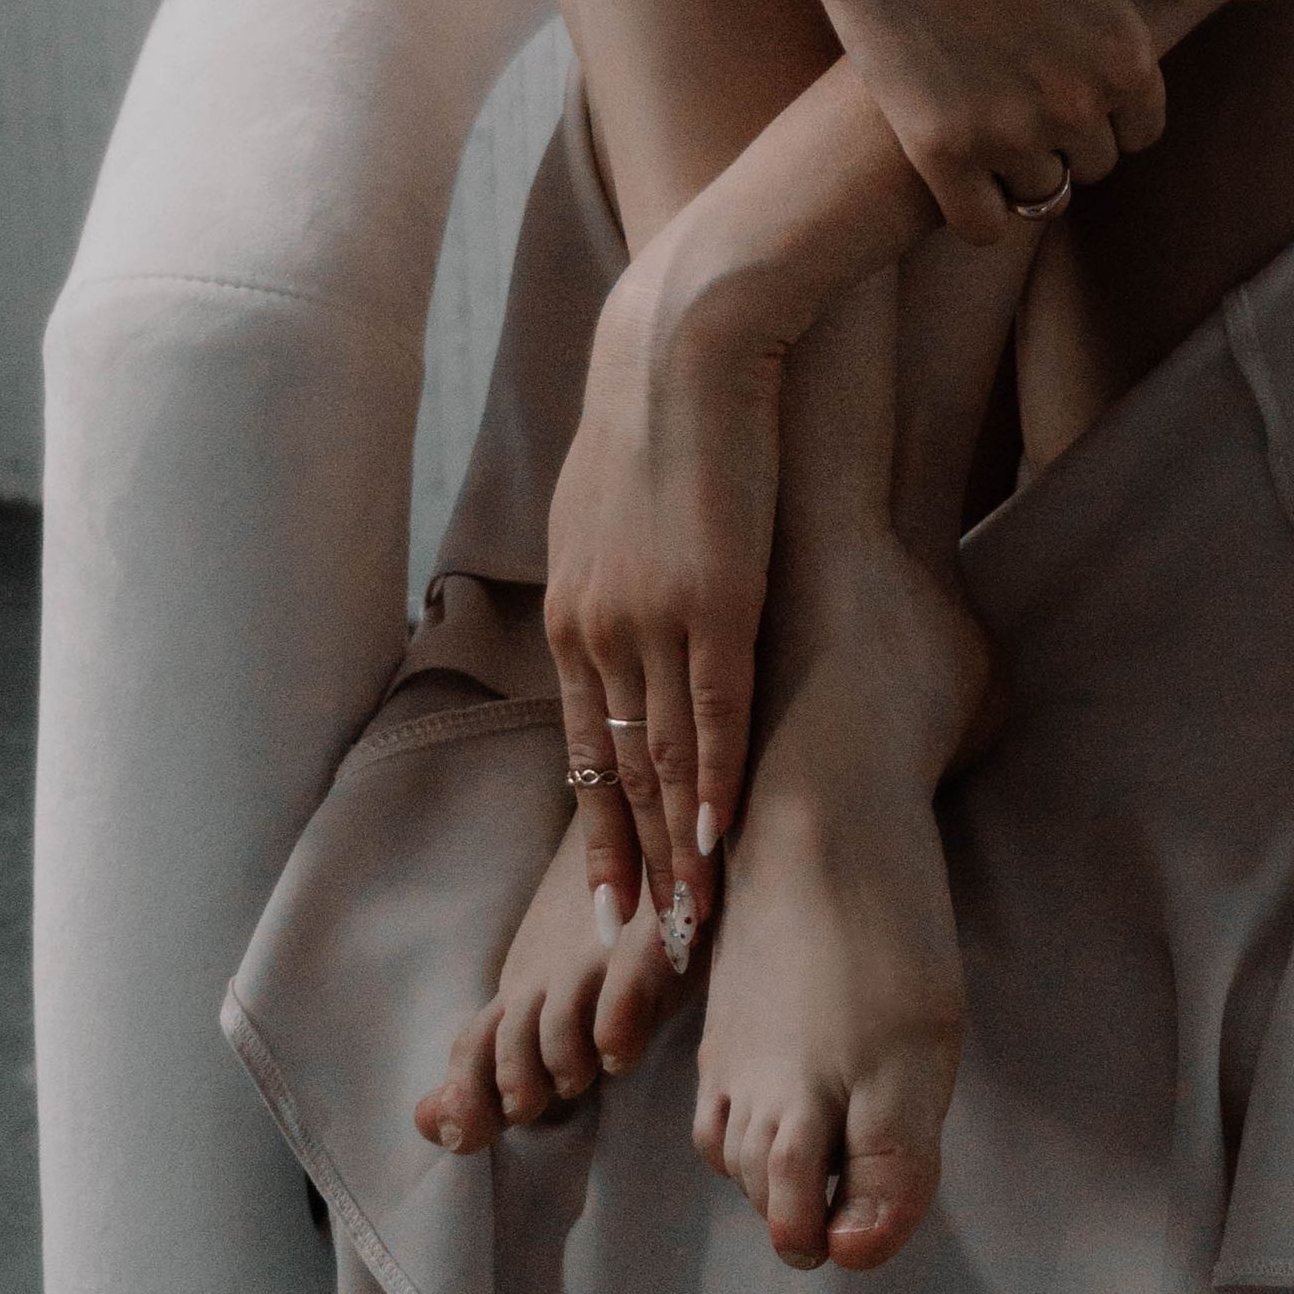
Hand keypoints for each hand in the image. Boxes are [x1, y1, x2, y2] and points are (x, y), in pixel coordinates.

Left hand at [545, 271, 782, 941]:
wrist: (680, 338)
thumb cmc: (658, 406)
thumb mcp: (611, 500)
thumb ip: (623, 566)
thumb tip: (646, 599)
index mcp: (571, 611)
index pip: (586, 749)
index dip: (602, 830)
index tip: (613, 902)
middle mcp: (596, 630)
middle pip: (612, 775)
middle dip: (630, 868)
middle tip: (639, 955)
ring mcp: (651, 619)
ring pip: (659, 761)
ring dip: (674, 850)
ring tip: (685, 926)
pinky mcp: (713, 599)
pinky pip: (712, 714)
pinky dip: (716, 783)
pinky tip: (722, 839)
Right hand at [790, 0, 1293, 242]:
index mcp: (1126, 53)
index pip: (1143, 127)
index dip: (1106, 97)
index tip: (1062, 56)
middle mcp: (1075, 103)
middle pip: (1094, 161)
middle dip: (1065, 129)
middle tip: (1015, 72)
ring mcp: (1006, 130)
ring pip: (1040, 193)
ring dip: (1018, 163)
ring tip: (980, 99)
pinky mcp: (937, 148)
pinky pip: (981, 225)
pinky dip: (976, 205)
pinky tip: (956, 156)